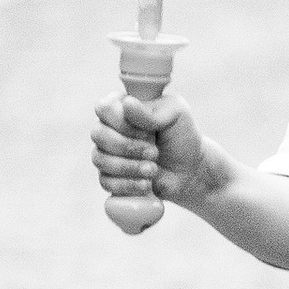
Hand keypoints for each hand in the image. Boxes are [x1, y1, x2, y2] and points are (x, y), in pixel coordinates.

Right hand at [90, 86, 213, 214]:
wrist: (189, 170)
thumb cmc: (182, 136)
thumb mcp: (175, 114)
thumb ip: (150, 110)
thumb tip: (126, 104)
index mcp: (122, 105)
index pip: (104, 108)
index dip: (123, 123)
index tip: (148, 132)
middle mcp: (110, 127)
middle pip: (98, 134)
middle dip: (129, 147)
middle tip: (154, 153)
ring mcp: (107, 152)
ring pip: (100, 159)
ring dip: (129, 167)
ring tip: (153, 169)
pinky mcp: (109, 176)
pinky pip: (105, 181)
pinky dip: (127, 184)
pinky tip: (146, 184)